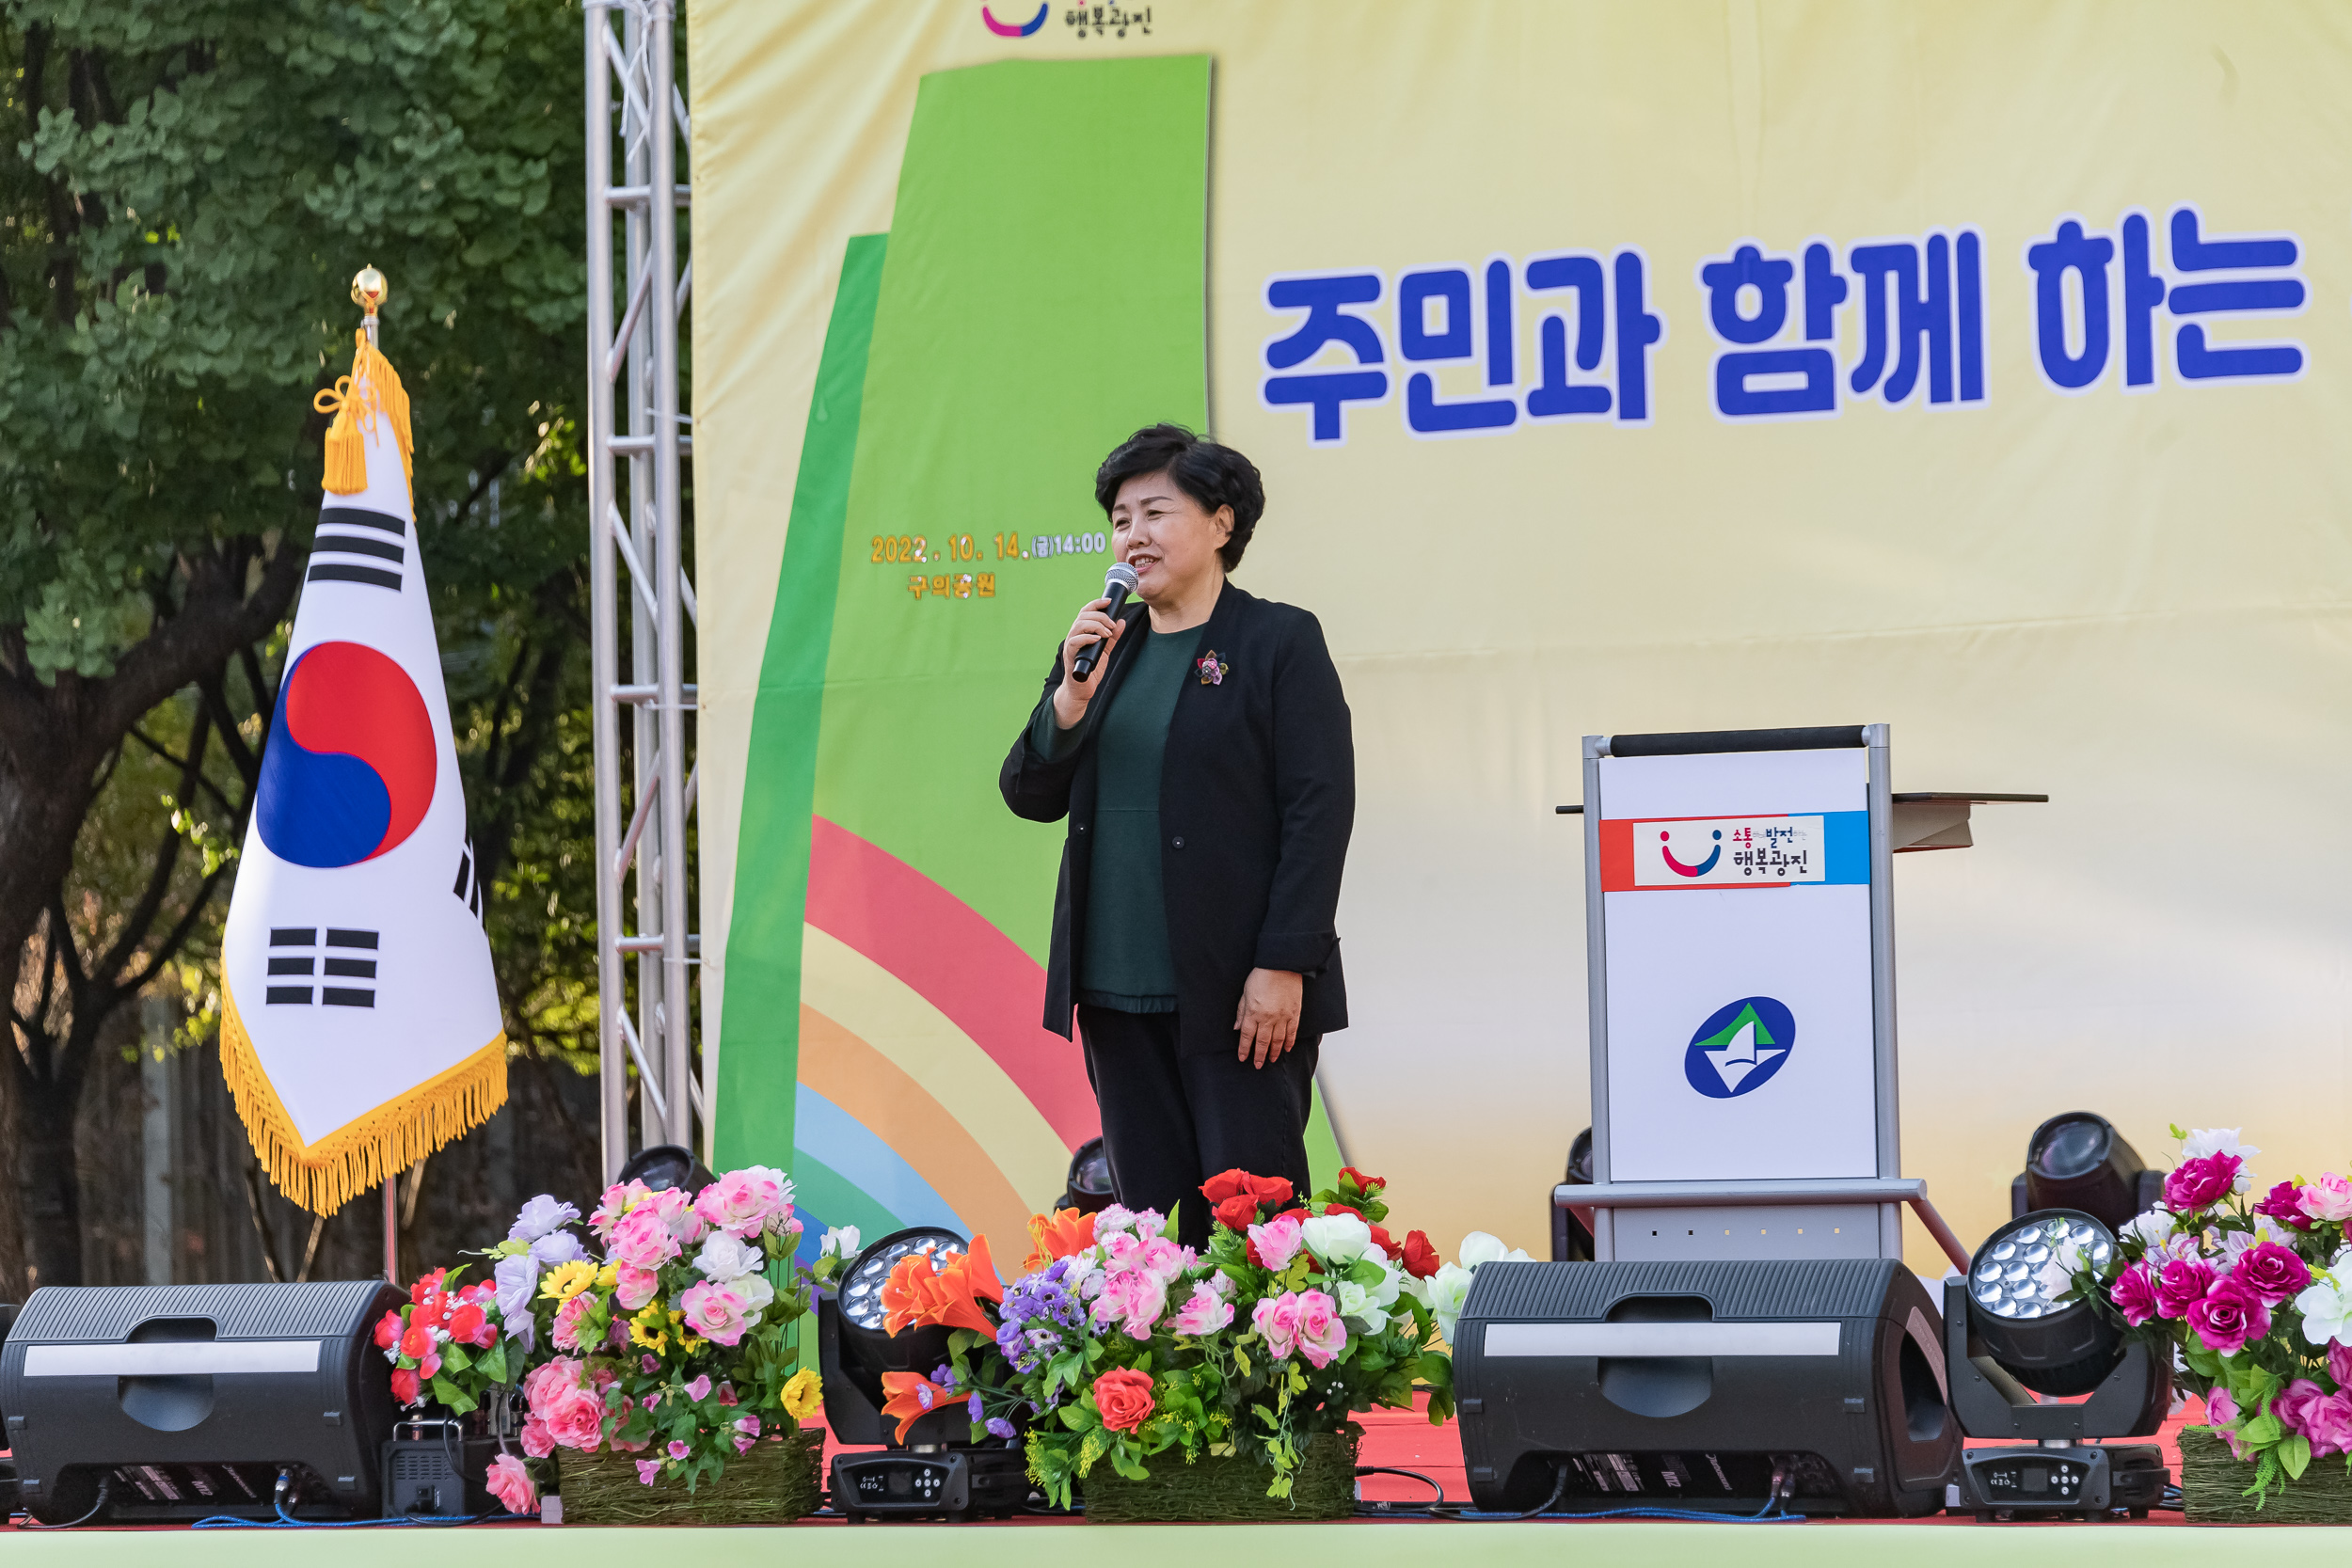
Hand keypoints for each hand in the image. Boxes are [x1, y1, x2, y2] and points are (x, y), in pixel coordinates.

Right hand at [1051, 597, 1125, 727]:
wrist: (1081, 690)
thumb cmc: (1090, 670)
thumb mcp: (1105, 651)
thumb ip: (1113, 637)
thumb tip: (1122, 622)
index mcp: (1082, 632)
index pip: (1086, 611)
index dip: (1096, 603)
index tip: (1109, 601)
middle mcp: (1074, 635)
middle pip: (1083, 615)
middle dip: (1100, 616)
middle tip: (1112, 625)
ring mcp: (1071, 645)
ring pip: (1079, 626)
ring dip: (1095, 625)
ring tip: (1107, 633)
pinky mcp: (1070, 656)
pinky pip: (1075, 642)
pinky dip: (1087, 638)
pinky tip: (1097, 639)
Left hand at [1235, 968, 1302, 1068]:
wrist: (1282, 966)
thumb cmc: (1262, 976)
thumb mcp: (1245, 993)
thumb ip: (1241, 1012)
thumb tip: (1236, 1027)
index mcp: (1253, 1013)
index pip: (1247, 1036)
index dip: (1244, 1049)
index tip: (1243, 1057)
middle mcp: (1268, 1018)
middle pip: (1262, 1042)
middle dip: (1259, 1055)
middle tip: (1258, 1065)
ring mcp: (1282, 1017)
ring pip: (1278, 1040)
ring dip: (1274, 1052)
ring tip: (1271, 1060)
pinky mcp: (1294, 1014)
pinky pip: (1292, 1032)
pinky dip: (1289, 1042)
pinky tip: (1287, 1049)